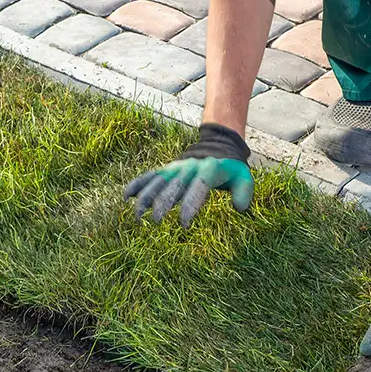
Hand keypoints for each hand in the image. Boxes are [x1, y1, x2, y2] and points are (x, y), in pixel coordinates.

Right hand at [124, 123, 253, 228]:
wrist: (217, 148)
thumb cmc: (230, 170)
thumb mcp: (243, 176)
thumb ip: (244, 191)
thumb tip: (239, 207)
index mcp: (208, 169)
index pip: (198, 187)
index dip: (190, 205)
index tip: (183, 224)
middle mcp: (189, 167)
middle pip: (173, 185)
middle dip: (162, 203)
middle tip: (155, 221)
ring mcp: (176, 167)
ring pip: (158, 181)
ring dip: (146, 197)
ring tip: (137, 216)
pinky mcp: (167, 169)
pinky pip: (150, 176)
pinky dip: (137, 185)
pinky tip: (126, 197)